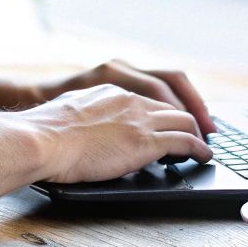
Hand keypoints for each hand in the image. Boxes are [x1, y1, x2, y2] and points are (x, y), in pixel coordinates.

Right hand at [23, 84, 212, 183]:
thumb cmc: (44, 132)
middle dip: (190, 118)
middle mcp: (130, 100)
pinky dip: (199, 148)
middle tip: (200, 131)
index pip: (149, 96)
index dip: (165, 110)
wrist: (43, 139)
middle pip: (173, 104)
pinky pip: (185, 141)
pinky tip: (204, 156)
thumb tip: (88, 129)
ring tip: (204, 145)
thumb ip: (87, 115)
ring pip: (184, 120)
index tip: (172, 119)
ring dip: (197, 134)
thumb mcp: (69, 111)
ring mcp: (140, 120)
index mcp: (111, 90)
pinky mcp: (146, 142)